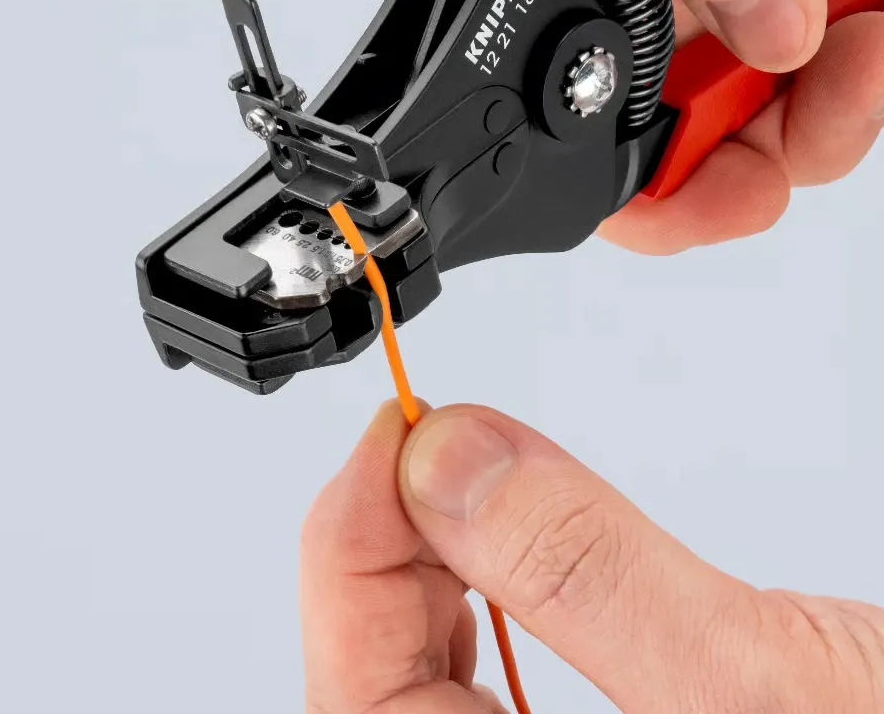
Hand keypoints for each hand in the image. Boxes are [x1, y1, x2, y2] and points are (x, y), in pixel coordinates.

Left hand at [300, 401, 883, 712]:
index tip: (399, 430)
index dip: (348, 544)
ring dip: (430, 555)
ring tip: (467, 470)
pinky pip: (489, 673)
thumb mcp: (768, 689)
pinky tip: (509, 539)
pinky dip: (488, 584)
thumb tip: (452, 456)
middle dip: (388, 538)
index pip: (356, 696)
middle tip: (430, 435)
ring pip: (427, 669)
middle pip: (377, 677)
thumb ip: (591, 575)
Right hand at [408, 0, 883, 253]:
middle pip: (640, 85)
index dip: (621, 165)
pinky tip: (877, 15)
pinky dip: (845, 17)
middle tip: (816, 135)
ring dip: (807, 87)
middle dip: (737, 137)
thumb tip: (760, 29)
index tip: (714, 188)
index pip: (537, 73)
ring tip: (870, 66)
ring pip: (727, 44)